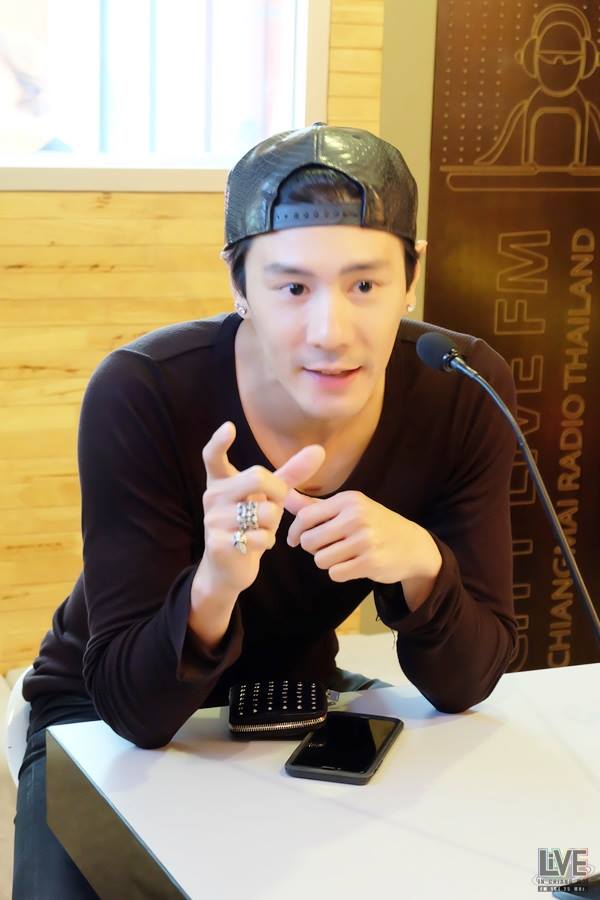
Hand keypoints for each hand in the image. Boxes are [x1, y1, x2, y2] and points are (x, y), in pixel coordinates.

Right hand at [196, 421, 325, 598]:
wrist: (228, 567)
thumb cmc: (250, 524)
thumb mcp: (269, 497)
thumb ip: (291, 474)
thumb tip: (319, 449)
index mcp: (220, 482)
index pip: (213, 456)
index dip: (220, 442)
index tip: (229, 427)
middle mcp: (213, 497)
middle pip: (258, 477)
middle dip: (277, 493)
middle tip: (273, 506)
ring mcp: (213, 520)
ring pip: (265, 511)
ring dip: (272, 523)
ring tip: (261, 529)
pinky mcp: (219, 543)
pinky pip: (260, 536)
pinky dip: (267, 541)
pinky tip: (258, 544)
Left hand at [284, 490, 441, 606]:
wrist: (412, 546)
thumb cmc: (375, 524)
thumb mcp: (349, 509)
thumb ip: (315, 506)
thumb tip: (284, 497)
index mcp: (348, 500)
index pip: (305, 516)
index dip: (294, 532)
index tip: (295, 540)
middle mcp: (356, 517)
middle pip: (309, 541)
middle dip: (313, 548)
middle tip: (327, 547)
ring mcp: (364, 540)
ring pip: (320, 559)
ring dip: (327, 561)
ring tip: (343, 555)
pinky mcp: (370, 563)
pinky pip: (335, 573)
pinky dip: (339, 572)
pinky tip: (353, 565)